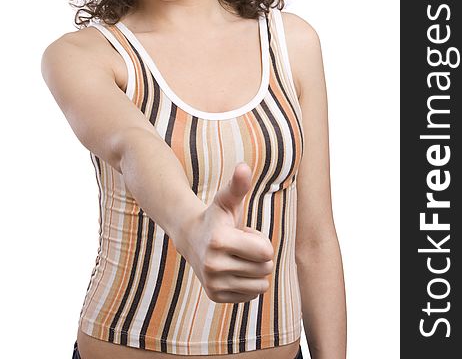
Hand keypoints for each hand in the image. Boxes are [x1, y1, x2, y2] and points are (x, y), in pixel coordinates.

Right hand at [180, 163, 273, 302]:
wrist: (192, 238)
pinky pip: (251, 295)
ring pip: (261, 285)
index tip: (244, 234)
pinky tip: (233, 270)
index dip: (260, 240)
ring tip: (237, 257)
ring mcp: (214, 284)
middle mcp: (214, 266)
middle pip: (265, 269)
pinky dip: (248, 283)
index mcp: (219, 241)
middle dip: (259, 255)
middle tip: (241, 245)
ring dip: (254, 270)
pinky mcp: (215, 296)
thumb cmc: (216, 216)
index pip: (266, 252)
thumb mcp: (227, 199)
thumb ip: (238, 185)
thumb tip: (244, 167)